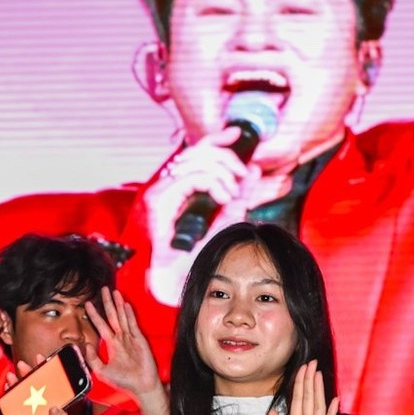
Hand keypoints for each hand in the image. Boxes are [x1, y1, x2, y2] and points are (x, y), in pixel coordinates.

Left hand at [83, 288, 163, 405]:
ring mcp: (131, 338)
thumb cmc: (124, 381)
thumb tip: (86, 346)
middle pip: (112, 316)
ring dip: (118, 304)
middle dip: (107, 302)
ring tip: (114, 292)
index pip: (101, 325)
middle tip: (103, 289)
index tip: (88, 304)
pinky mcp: (140, 340)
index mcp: (112, 345)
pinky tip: (125, 305)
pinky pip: (133, 324)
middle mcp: (121, 339)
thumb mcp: (102, 371)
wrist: (141, 386)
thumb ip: (93, 359)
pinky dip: (129, 315)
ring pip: (122, 317)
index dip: (94, 315)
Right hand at [141, 127, 256, 306]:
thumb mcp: (227, 219)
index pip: (197, 151)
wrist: (178, 281)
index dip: (217, 138)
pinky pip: (192, 177)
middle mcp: (168, 185)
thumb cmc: (198, 256)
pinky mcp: (159, 200)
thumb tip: (254, 171)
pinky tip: (223, 199)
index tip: (236, 133)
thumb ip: (239, 196)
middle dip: (227, 158)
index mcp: (181, 187)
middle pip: (199, 151)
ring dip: (222, 174)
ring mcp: (161, 191)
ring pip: (197, 161)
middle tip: (243, 177)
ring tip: (231, 195)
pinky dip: (212, 184)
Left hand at [267, 360, 336, 414]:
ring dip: (318, 391)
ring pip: (317, 408)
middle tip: (311, 363)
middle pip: (308, 400)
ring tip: (318, 375)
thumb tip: (271, 411)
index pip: (297, 401)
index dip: (298, 385)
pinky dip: (331, 413)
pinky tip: (333, 400)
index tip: (300, 369)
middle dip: (308, 382)